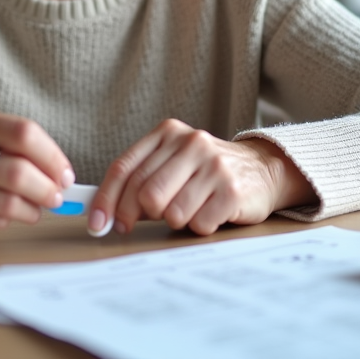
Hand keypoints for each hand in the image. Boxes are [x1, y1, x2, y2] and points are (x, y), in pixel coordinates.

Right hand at [0, 103, 74, 241]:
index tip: (65, 174)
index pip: (24, 133)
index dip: (52, 157)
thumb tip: (63, 176)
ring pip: (9, 202)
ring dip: (32, 209)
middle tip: (56, 196)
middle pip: (18, 172)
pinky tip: (7, 213)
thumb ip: (20, 148)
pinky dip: (11, 220)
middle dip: (47, 189)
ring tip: (35, 207)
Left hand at [89, 119, 315, 236]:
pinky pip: (198, 224)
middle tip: (140, 224)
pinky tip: (210, 213)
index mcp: (168, 133)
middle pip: (145, 193)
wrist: (262, 170)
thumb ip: (139, 180)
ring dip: (175, 221)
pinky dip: (199, 226)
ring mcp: (214, 165)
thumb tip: (103, 214)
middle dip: (136, 216)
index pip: (124, 168)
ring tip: (189, 209)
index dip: (106, 200)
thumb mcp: (171, 163)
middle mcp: (191, 143)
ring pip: (171, 212)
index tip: (97, 224)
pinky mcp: (232, 190)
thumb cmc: (205, 172)